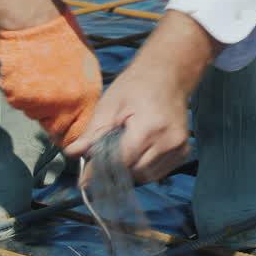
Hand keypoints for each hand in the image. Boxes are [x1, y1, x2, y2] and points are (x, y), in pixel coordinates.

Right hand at [0, 0, 100, 145]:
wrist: (35, 23)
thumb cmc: (63, 39)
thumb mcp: (87, 68)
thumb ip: (84, 95)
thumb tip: (80, 114)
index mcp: (84, 99)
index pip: (76, 135)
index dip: (69, 135)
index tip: (64, 133)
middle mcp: (62, 107)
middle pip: (53, 129)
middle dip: (50, 118)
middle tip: (47, 96)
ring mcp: (37, 104)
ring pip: (34, 115)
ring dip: (34, 103)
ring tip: (37, 76)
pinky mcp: (16, 97)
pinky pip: (17, 102)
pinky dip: (19, 91)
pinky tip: (24, 72)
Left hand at [65, 10, 218, 184]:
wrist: (168, 75)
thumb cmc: (137, 86)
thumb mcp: (109, 105)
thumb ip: (93, 133)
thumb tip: (72, 153)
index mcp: (150, 127)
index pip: (122, 161)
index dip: (101, 170)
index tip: (85, 180)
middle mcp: (169, 140)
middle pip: (134, 172)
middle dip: (117, 168)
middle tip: (108, 154)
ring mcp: (179, 147)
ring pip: (146, 176)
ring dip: (132, 169)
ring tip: (127, 147)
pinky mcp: (183, 152)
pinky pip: (159, 172)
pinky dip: (145, 167)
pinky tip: (140, 150)